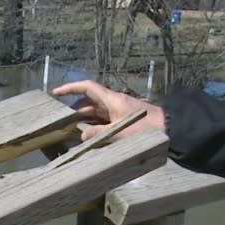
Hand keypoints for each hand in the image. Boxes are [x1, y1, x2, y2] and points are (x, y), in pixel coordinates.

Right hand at [51, 80, 165, 140]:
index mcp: (111, 99)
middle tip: (60, 120)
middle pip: (89, 102)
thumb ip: (98, 134)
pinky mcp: (123, 120)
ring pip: (96, 113)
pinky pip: (104, 121)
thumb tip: (82, 136)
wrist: (170, 128)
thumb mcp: (118, 132)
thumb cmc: (145, 128)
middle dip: (73, 110)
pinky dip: (94, 127)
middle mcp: (113, 102)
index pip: (86, 88)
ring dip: (84, 120)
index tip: (55, 93)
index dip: (70, 88)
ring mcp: (119, 111)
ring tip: (70, 131)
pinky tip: (89, 137)